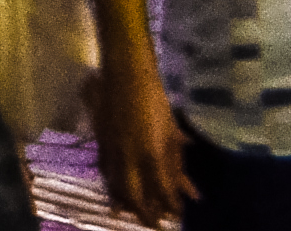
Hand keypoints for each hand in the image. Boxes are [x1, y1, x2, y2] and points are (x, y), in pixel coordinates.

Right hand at [96, 65, 187, 219]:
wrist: (125, 75)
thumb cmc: (156, 102)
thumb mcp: (172, 134)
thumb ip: (177, 165)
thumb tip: (190, 193)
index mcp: (150, 154)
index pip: (162, 191)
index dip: (169, 206)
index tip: (176, 216)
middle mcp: (129, 156)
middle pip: (134, 195)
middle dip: (144, 213)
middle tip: (153, 224)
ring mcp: (111, 149)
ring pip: (115, 184)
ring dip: (124, 202)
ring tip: (129, 214)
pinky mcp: (100, 142)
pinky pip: (105, 171)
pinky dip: (111, 184)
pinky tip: (114, 189)